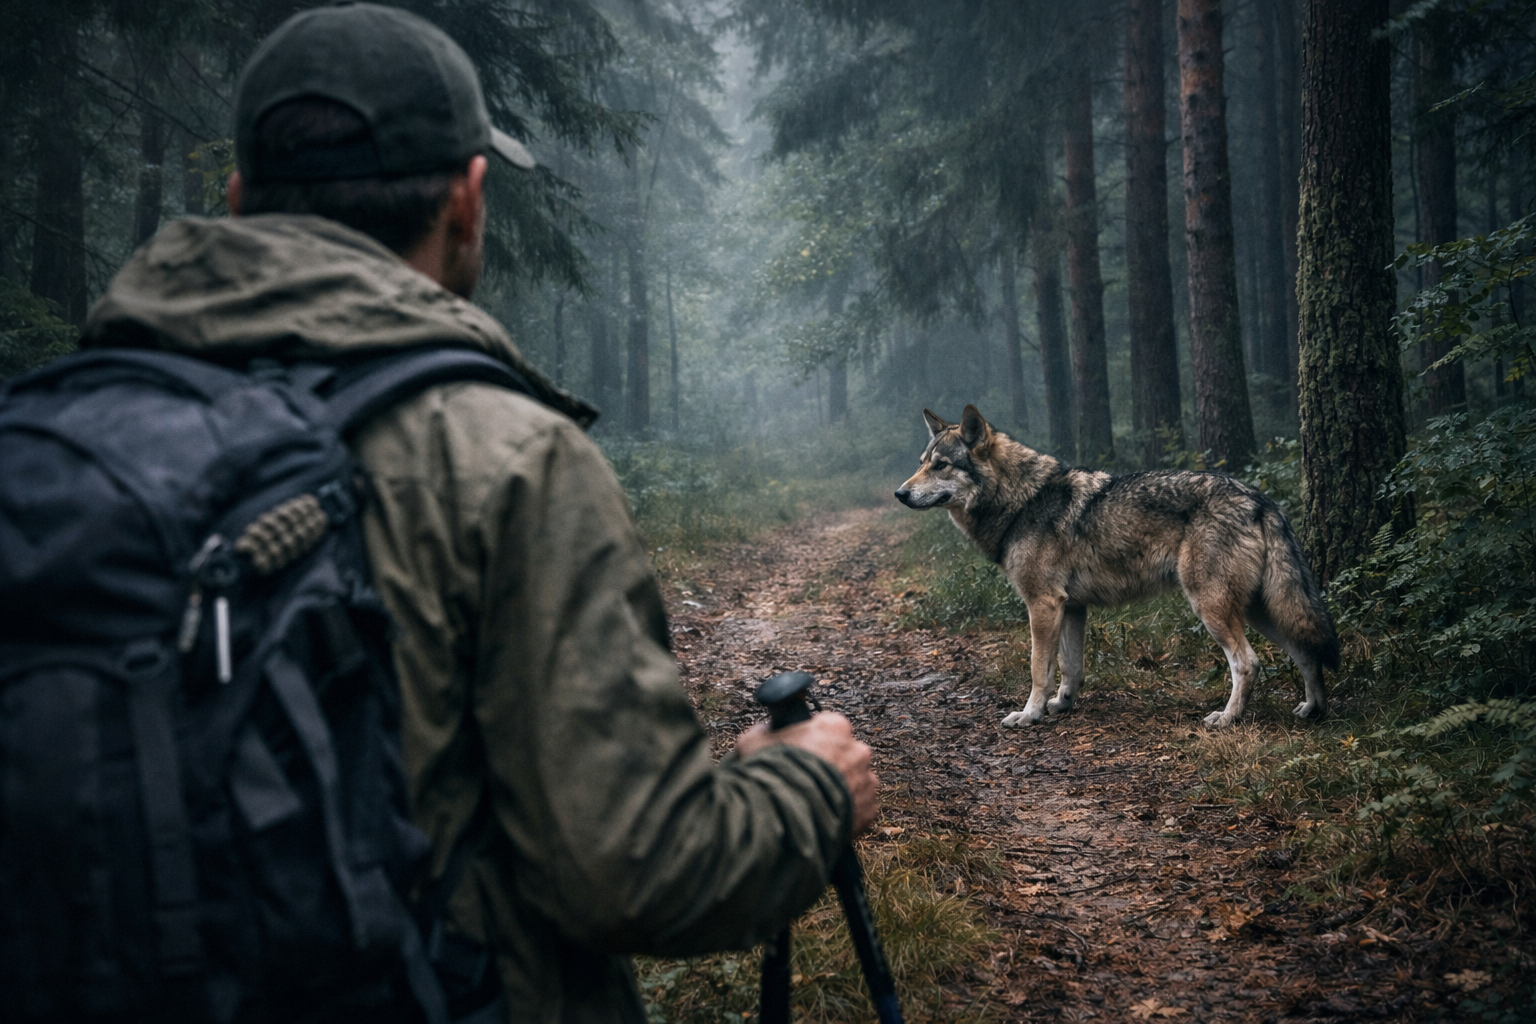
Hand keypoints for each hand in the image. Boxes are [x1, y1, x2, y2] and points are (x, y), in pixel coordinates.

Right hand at [736, 713, 878, 836]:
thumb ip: (763, 732)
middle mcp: (857, 750)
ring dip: (840, 788)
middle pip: (845, 753)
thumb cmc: (772, 775)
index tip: (801, 751)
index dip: (812, 739)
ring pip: (855, 780)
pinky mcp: (868, 809)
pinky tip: (825, 816)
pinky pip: (859, 807)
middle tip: (807, 778)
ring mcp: (866, 781)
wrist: (785, 817)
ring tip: (815, 800)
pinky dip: (846, 812)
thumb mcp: (753, 743)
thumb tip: (765, 730)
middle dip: (830, 764)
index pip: (828, 726)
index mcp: (834, 727)